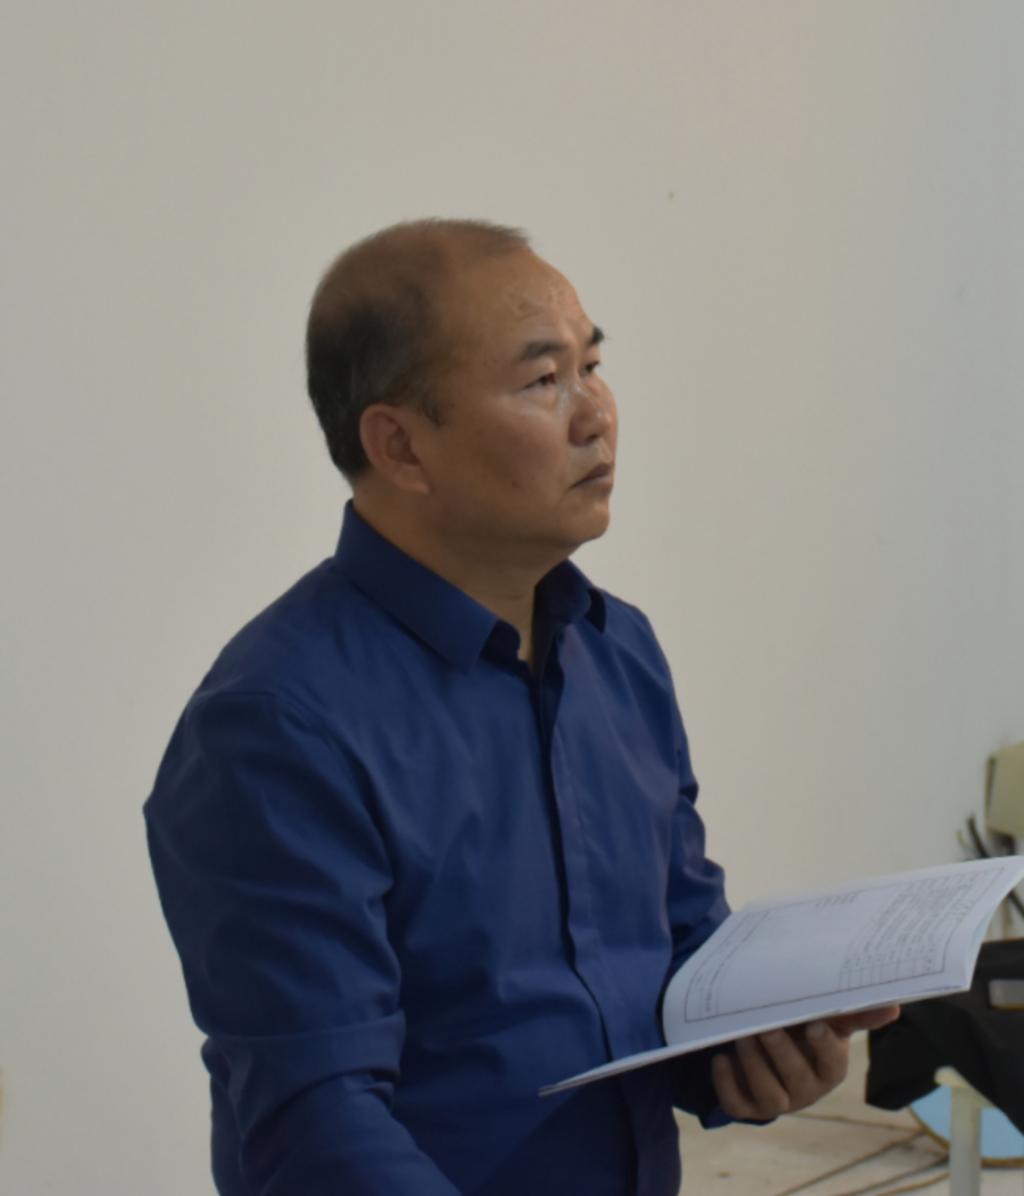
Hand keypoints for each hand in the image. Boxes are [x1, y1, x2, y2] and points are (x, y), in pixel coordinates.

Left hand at [711, 1004, 900, 1121]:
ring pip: (768, 1096)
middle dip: (781, 1052)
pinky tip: (721, 1059)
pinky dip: (727, 1084)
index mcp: (829, 1069)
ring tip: (741, 1037)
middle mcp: (806, 1091)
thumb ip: (852, 1012)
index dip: (823, 1047)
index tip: (813, 1024)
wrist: (768, 1049)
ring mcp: (777, 1101)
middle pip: (797, 1079)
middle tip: (766, 1027)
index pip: (832, 1064)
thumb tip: (894, 1006)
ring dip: (754, 1065)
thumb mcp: (824, 1020)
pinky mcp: (747, 1106)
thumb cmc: (803, 1032)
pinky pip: (737, 1105)